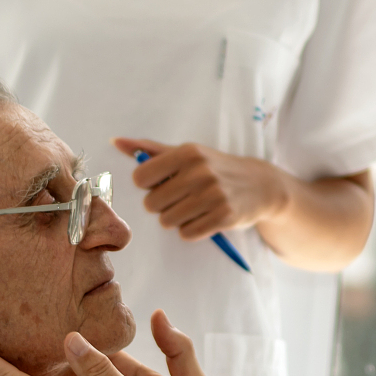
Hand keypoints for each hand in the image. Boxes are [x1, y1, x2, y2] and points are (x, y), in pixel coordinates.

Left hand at [114, 136, 287, 239]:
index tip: (162, 183)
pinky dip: (192, 230)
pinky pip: (187, 233)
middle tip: (180, 198)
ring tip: (193, 208)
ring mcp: (213, 195)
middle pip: (151, 204)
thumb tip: (115, 142)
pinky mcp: (223, 217)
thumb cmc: (215, 168)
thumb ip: (150, 149)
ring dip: (176, 219)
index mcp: (187, 152)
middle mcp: (200, 171)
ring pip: (167, 221)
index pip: (140, 177)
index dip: (148, 185)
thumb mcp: (187, 153)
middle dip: (161, 205)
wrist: (261, 185)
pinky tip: (204, 218)